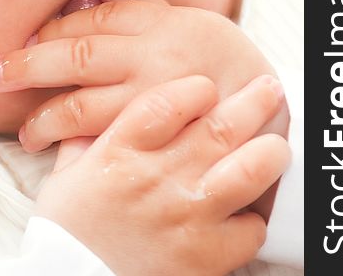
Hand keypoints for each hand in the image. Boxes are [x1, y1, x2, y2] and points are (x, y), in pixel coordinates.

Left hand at [0, 0, 288, 154]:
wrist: (270, 108)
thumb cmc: (221, 60)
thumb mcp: (186, 20)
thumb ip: (140, 1)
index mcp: (157, 23)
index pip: (91, 21)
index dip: (49, 32)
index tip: (23, 42)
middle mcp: (152, 58)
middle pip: (76, 55)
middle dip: (27, 64)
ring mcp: (154, 101)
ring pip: (85, 107)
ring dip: (46, 119)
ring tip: (24, 134)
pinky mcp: (159, 139)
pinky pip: (108, 144)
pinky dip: (77, 149)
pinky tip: (57, 155)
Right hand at [33, 75, 289, 275]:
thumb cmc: (67, 230)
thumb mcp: (66, 173)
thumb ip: (86, 138)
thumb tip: (96, 113)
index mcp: (119, 151)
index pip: (168, 102)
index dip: (196, 88)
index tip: (207, 86)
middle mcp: (155, 177)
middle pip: (218, 127)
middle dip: (252, 101)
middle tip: (267, 88)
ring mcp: (185, 216)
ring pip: (248, 171)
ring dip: (270, 152)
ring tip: (276, 144)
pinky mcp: (205, 256)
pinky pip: (250, 228)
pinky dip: (254, 217)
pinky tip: (246, 210)